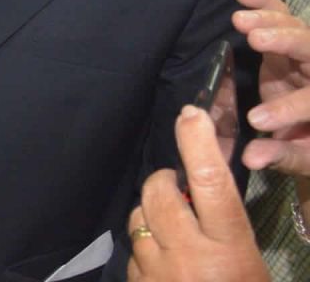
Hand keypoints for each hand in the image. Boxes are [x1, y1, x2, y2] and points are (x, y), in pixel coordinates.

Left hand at [126, 106, 269, 281]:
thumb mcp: (248, 263)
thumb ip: (223, 227)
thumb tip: (197, 190)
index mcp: (230, 248)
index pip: (211, 182)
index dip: (198, 142)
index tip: (191, 115)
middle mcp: (191, 256)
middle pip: (159, 193)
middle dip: (162, 180)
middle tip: (173, 183)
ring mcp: (159, 273)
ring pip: (139, 220)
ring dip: (151, 217)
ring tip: (172, 231)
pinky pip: (133, 254)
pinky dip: (145, 252)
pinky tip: (164, 267)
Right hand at [232, 0, 309, 177]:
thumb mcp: (306, 159)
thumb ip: (282, 156)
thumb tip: (249, 158)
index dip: (287, 107)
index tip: (256, 119)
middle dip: (286, 40)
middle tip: (255, 38)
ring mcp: (305, 57)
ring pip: (297, 29)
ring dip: (270, 20)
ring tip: (241, 20)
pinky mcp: (288, 46)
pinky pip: (282, 17)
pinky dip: (265, 3)